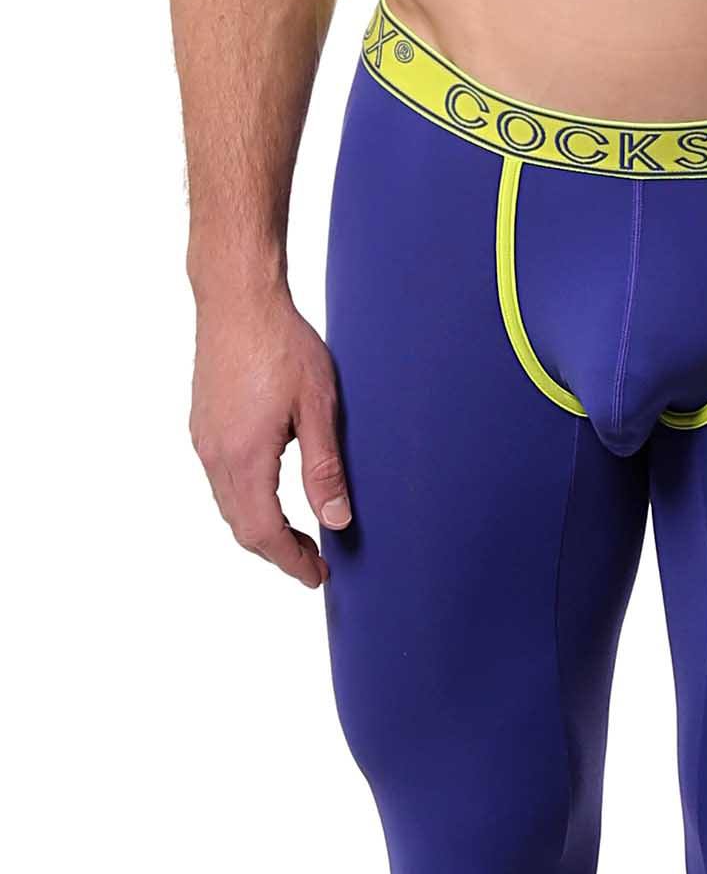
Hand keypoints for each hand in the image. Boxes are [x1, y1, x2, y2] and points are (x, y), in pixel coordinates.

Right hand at [189, 287, 350, 588]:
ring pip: (229, 508)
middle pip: (242, 528)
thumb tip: (335, 521)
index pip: (264, 532)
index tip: (317, 576)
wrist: (237, 297)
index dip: (291, 561)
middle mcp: (216, 453)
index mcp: (245, 455)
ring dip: (262, 530)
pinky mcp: (203, 426)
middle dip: (278, 553)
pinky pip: (221, 483)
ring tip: (298, 537)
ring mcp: (204, 440)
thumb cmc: (282, 342)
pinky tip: (272, 499)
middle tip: (314, 564)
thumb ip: (325, 468)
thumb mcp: (318, 406)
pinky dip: (247, 505)